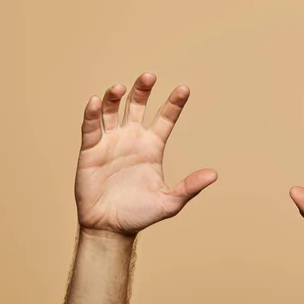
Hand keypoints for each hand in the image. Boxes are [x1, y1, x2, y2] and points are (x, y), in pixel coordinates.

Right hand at [74, 72, 217, 235]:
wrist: (109, 228)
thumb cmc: (139, 214)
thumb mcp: (169, 202)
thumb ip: (189, 187)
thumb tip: (214, 175)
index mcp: (153, 146)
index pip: (165, 118)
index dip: (174, 103)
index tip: (184, 88)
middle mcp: (132, 138)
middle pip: (137, 105)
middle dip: (142, 90)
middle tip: (149, 76)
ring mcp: (111, 142)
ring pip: (112, 111)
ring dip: (114, 97)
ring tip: (120, 87)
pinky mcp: (90, 150)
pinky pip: (90, 127)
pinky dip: (92, 113)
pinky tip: (95, 101)